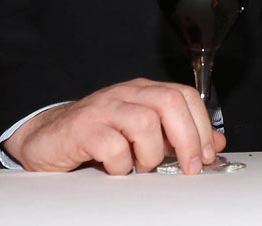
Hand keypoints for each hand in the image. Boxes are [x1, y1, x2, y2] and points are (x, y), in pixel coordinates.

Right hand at [3, 78, 225, 174]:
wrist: (46, 137)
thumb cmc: (95, 136)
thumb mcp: (141, 134)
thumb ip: (177, 136)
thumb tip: (215, 144)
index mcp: (143, 91)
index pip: (184, 95)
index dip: (202, 125)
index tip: (207, 154)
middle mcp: (125, 94)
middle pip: (169, 103)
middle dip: (187, 139)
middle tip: (188, 167)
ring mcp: (104, 109)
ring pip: (145, 122)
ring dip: (151, 154)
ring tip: (141, 167)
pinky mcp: (82, 129)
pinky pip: (113, 145)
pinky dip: (121, 165)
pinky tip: (116, 169)